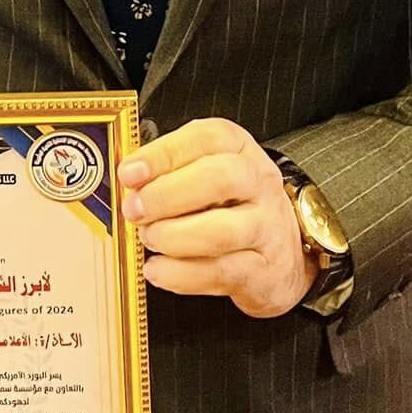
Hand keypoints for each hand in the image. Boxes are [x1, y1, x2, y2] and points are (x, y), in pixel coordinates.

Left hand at [118, 118, 315, 318]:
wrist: (284, 251)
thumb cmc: (232, 204)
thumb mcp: (206, 171)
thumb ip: (169, 170)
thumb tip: (128, 181)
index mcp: (239, 148)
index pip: (206, 138)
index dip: (163, 154)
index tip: (129, 173)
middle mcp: (258, 183)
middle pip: (219, 179)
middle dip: (166, 195)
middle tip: (134, 210)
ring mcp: (265, 227)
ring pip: (221, 231)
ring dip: (174, 237)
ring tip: (149, 239)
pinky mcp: (262, 270)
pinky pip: (220, 272)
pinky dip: (181, 274)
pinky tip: (158, 269)